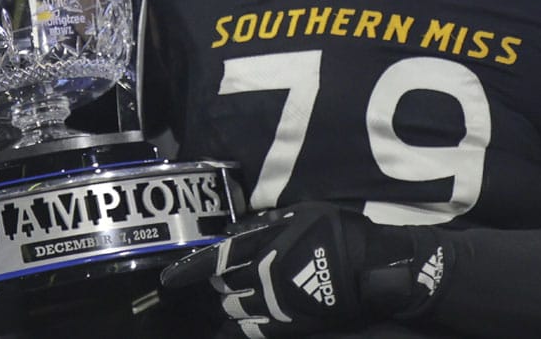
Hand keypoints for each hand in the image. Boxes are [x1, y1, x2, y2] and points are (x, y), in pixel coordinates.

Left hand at [160, 202, 437, 336]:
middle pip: (223, 286)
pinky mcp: (287, 325)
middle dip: (221, 281)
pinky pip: (253, 331)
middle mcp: (261, 276)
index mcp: (264, 246)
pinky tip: (245, 323)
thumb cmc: (342, 234)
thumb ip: (269, 225)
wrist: (371, 271)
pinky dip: (244, 326)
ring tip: (243, 297)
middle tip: (231, 277)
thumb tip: (240, 232)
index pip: (217, 258)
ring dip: (233, 303)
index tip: (169, 280)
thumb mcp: (305, 213)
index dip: (189, 269)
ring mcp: (273, 304)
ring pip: (234, 309)